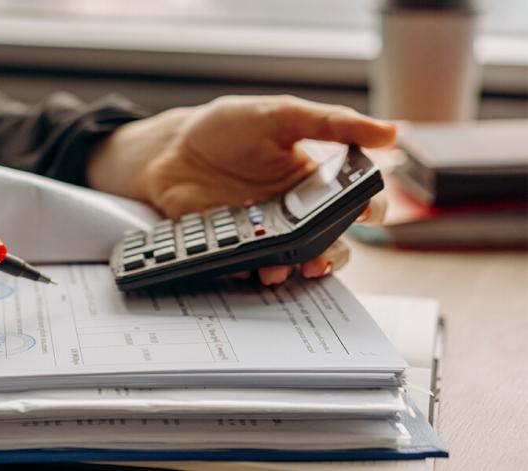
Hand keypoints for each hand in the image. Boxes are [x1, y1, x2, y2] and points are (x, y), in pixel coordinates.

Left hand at [87, 95, 395, 283]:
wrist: (169, 149)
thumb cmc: (226, 127)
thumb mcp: (280, 114)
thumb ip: (330, 123)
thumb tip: (389, 131)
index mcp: (315, 178)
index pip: (358, 200)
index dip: (369, 210)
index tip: (365, 213)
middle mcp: (296, 210)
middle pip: (332, 241)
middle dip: (333, 253)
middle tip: (322, 255)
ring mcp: (265, 230)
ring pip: (296, 260)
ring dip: (295, 268)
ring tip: (283, 267)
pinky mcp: (234, 245)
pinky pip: (251, 266)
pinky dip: (251, 269)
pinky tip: (247, 265)